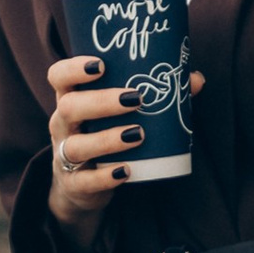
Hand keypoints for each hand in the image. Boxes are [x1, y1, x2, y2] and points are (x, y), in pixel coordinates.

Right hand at [44, 57, 203, 247]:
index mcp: (72, 100)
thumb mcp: (122, 115)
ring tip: (138, 134)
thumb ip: (156, 94)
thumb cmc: (106, 135)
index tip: (100, 65)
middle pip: (69, 107)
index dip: (73, 68)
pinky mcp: (74, 184)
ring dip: (107, 139)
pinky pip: (85, 181)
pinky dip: (106, 177)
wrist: (83, 187)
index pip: (58, 76)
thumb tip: (195, 80)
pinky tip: (127, 171)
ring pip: (76, 146)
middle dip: (101, 102)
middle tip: (134, 99)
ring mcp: (64, 156)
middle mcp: (62, 124)